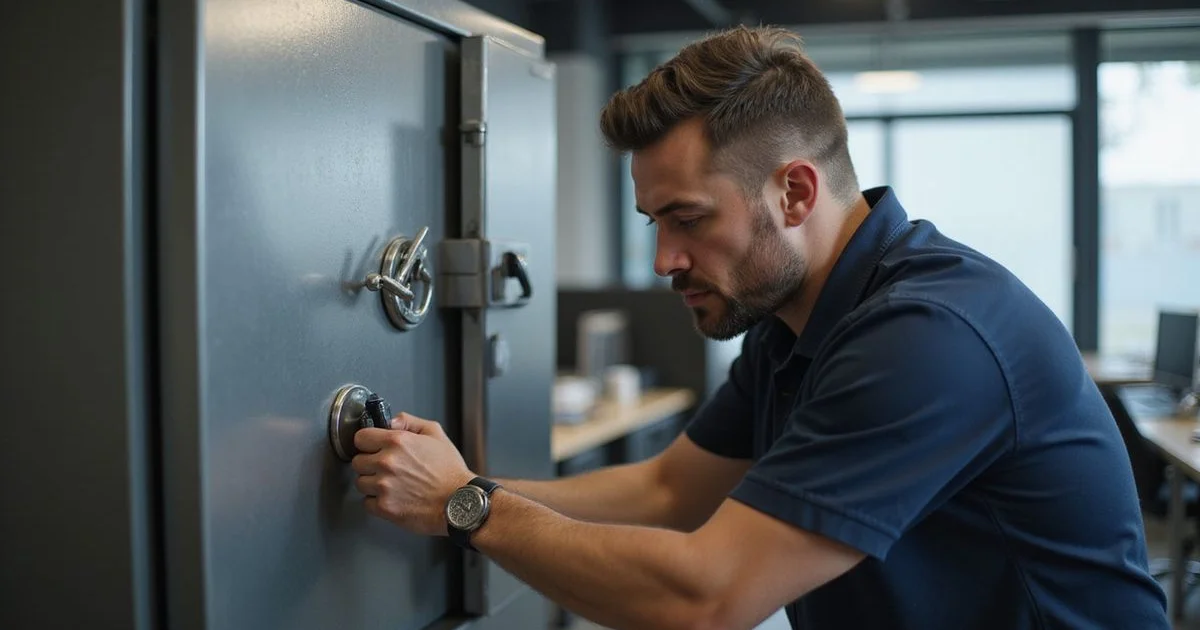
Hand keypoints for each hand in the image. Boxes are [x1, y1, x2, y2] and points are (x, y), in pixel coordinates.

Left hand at [352, 413, 474, 535]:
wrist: (459, 502)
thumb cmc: (450, 471)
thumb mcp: (436, 434)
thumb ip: (409, 422)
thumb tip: (390, 422)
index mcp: (397, 441)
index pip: (360, 438)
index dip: (367, 443)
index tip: (372, 448)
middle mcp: (387, 462)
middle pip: (357, 462)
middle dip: (369, 464)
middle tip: (386, 468)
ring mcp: (384, 486)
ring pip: (360, 483)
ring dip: (372, 484)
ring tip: (392, 484)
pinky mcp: (385, 507)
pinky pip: (367, 503)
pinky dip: (377, 502)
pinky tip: (393, 497)